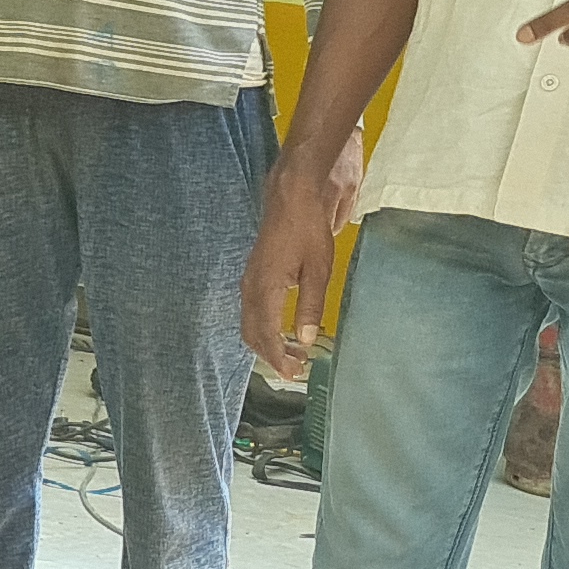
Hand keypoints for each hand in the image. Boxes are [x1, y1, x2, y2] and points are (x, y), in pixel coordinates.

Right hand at [241, 131, 362, 377]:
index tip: (295, 373)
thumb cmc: (308, 228)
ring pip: (250, 323)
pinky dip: (264, 326)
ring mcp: (249, 280)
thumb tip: (307, 339)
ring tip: (292, 352)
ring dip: (267, 342)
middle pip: (252, 334)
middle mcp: (251, 287)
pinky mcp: (254, 273)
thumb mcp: (318, 269)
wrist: (292, 195)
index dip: (278, 358)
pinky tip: (282, 328)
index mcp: (265, 288)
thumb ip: (310, 306)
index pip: (266, 335)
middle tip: (295, 368)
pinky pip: (252, 310)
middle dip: (271, 355)